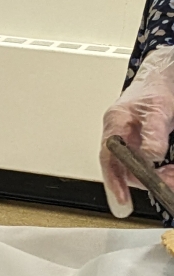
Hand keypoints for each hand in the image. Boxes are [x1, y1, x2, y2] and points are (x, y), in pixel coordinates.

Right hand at [101, 46, 173, 216]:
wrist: (164, 75)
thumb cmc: (157, 87)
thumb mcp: (159, 109)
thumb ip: (153, 134)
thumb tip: (150, 157)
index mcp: (115, 123)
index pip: (108, 159)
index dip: (113, 182)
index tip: (122, 200)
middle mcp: (118, 135)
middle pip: (122, 168)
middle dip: (145, 181)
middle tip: (165, 185)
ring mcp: (129, 140)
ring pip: (136, 169)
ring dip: (155, 177)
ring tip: (170, 177)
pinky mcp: (141, 144)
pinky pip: (146, 164)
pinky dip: (160, 171)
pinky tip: (169, 171)